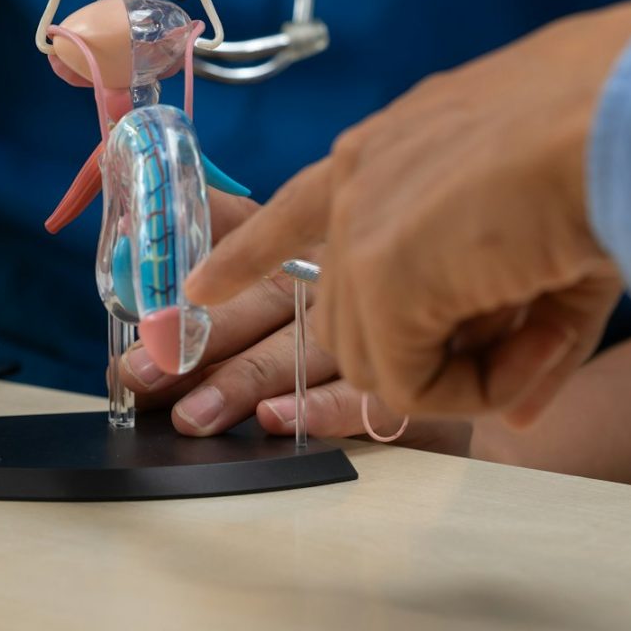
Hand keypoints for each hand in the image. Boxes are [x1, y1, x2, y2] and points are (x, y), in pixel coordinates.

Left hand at [120, 234, 467, 452]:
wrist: (494, 323)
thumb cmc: (375, 286)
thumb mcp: (298, 242)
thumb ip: (226, 225)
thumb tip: (141, 209)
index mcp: (306, 248)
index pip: (241, 255)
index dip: (183, 282)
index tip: (136, 307)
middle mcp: (339, 286)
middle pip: (259, 310)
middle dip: (193, 346)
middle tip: (139, 372)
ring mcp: (377, 334)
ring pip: (299, 358)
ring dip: (242, 387)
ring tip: (191, 415)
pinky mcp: (414, 389)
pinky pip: (364, 401)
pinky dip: (319, 409)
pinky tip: (276, 421)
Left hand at [185, 4, 630, 425]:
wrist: (618, 118)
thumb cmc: (592, 152)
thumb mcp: (546, 241)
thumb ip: (518, 329)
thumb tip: (513, 415)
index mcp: (383, 152)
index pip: (293, 208)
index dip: (248, 253)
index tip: (202, 287)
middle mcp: (356, 180)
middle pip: (343, 311)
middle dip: (406, 348)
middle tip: (482, 340)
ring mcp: (360, 227)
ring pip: (368, 351)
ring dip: (449, 371)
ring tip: (532, 332)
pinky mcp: (382, 273)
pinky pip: (405, 380)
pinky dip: (466, 391)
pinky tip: (521, 355)